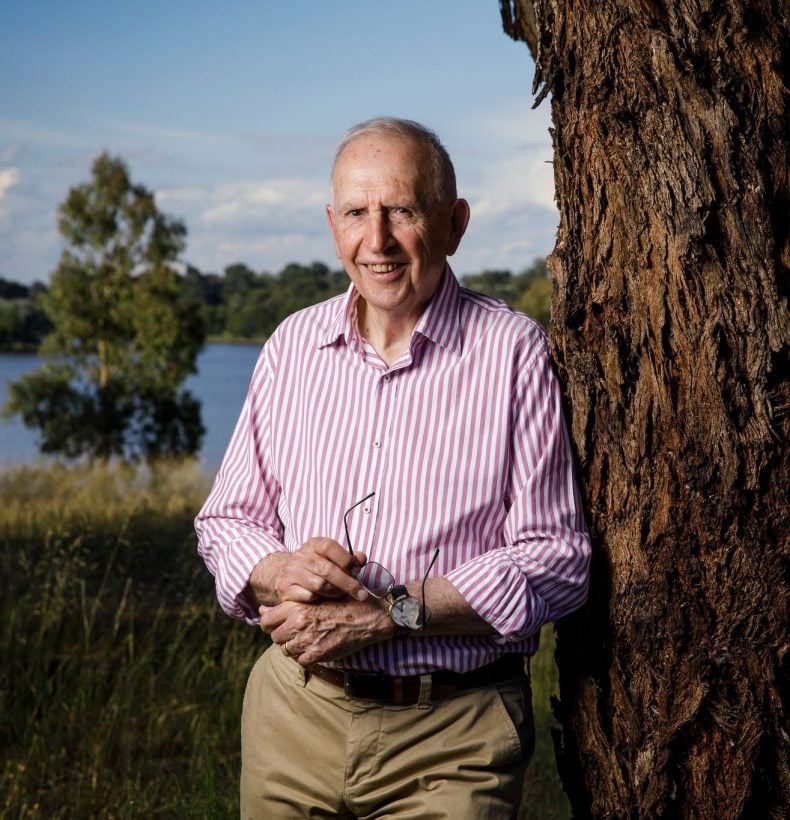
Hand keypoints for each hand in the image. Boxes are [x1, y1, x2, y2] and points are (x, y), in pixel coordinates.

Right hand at [249, 538, 368, 604]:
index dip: (346, 560)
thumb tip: (362, 558)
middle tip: (361, 593)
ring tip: (342, 594)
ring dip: (335, 592)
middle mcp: (301, 556)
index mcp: (314, 544)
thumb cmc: (314, 566)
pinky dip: (320, 599)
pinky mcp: (287, 589)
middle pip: (328, 570)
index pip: (330, 547)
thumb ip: (348, 558)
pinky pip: (309, 597)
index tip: (357, 571)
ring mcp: (292, 572)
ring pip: (320, 585)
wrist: (283, 574)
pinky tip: (324, 598)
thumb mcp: (330, 557)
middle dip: (348, 583)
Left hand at [259, 598, 393, 665]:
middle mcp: (298, 624)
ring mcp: (307, 641)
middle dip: (283, 635)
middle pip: (275, 636)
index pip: (266, 620)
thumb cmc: (345, 602)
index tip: (275, 623)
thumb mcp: (317, 596)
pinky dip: (305, 656)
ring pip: (286, 650)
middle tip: (296, 631)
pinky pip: (300, 660)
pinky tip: (315, 647)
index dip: (268, 622)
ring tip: (307, 639)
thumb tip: (262, 609)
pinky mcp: (317, 655)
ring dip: (293, 646)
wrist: (369, 617)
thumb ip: (289, 604)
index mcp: (297, 607)